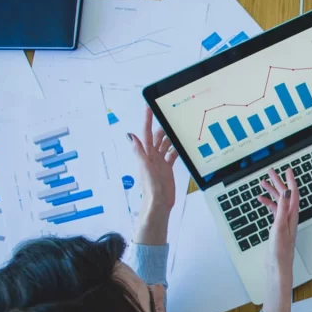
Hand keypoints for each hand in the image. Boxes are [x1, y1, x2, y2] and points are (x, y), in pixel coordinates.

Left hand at [130, 107, 178, 244]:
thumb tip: (130, 136)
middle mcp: (152, 156)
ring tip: (178, 128)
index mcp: (146, 154)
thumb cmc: (151, 188)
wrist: (159, 203)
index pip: (146, 133)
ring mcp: (160, 161)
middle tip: (170, 116)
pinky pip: (172, 154)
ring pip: (166, 144)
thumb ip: (139, 152)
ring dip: (171, 136)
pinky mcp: (167, 168)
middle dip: (162, 126)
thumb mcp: (145, 168)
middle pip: (158, 136)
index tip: (149, 107)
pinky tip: (181, 145)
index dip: (147, 120)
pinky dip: (176, 149)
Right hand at [257, 168, 298, 311]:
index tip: (287, 170)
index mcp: (292, 216)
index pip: (293, 194)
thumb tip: (286, 192)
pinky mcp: (277, 229)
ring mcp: (284, 223)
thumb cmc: (280, 252)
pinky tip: (261, 200)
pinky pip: (273, 212)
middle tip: (271, 172)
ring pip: (279, 203)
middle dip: (279, 183)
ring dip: (272, 192)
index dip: (290, 181)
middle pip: (285, 196)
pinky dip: (268, 204)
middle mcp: (290, 218)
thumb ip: (283, 209)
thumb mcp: (280, 227)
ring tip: (263, 182)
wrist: (277, 268)